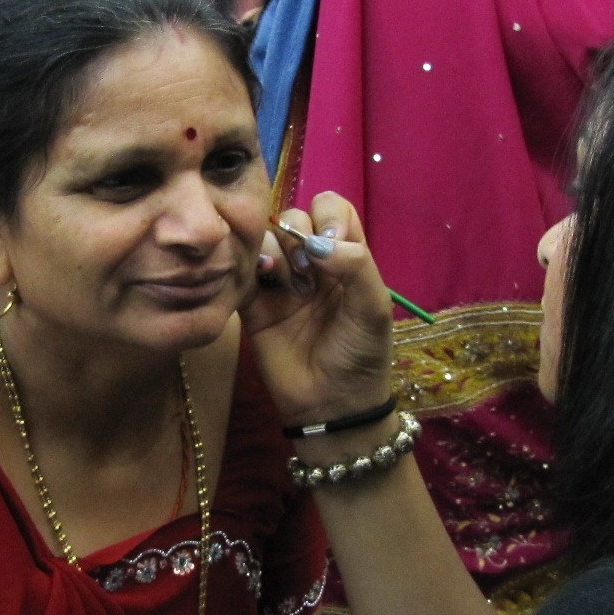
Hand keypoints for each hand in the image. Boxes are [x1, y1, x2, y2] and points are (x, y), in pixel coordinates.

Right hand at [241, 194, 393, 426]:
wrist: (330, 405)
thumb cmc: (361, 355)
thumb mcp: (374, 306)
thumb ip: (355, 263)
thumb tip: (316, 241)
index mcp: (345, 257)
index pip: (332, 209)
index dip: (327, 215)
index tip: (331, 242)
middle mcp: (311, 263)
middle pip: (293, 217)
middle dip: (297, 234)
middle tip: (306, 272)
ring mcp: (279, 281)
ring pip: (264, 237)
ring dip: (275, 251)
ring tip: (287, 284)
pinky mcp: (252, 302)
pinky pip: (240, 267)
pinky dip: (246, 264)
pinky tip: (260, 280)